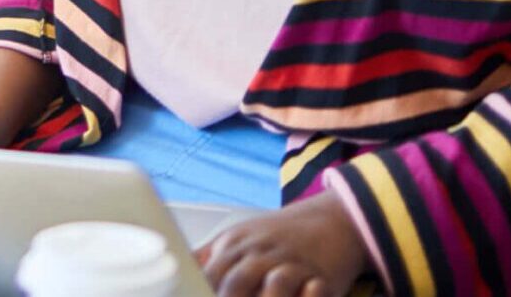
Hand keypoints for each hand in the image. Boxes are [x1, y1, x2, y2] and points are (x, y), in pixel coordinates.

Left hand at [196, 192, 369, 296]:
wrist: (328, 220)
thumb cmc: (276, 237)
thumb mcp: (239, 239)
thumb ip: (210, 257)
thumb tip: (183, 266)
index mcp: (235, 244)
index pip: (210, 274)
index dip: (202, 290)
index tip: (196, 295)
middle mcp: (261, 254)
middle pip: (237, 283)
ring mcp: (291, 266)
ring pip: (274, 288)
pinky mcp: (321, 279)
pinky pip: (312, 294)